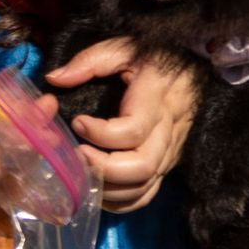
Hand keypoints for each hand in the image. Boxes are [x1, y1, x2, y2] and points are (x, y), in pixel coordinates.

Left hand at [49, 39, 197, 213]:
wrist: (193, 67)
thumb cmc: (154, 57)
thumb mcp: (124, 47)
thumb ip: (90, 61)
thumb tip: (55, 79)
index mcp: (155, 100)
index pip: (133, 130)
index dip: (101, 134)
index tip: (77, 122)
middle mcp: (167, 131)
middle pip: (141, 167)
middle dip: (102, 168)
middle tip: (76, 154)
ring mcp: (170, 152)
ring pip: (143, 186)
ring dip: (108, 188)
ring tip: (82, 172)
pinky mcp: (168, 164)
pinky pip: (148, 194)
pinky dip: (121, 201)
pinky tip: (98, 190)